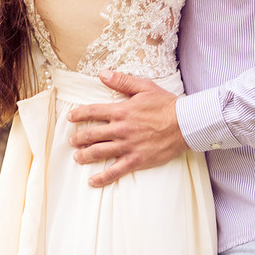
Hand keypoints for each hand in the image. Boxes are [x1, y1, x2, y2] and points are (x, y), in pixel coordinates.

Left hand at [66, 70, 189, 187]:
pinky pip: (115, 171)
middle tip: (71, 141)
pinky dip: (102, 177)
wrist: (185, 124)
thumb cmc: (165, 104)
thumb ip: (122, 81)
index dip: (78, 114)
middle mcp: (121, 129)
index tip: (70, 117)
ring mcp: (127, 146)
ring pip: (99, 152)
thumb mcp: (144, 87)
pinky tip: (92, 181)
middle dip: (78, 138)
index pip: (92, 112)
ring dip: (85, 155)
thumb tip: (102, 74)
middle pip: (91, 135)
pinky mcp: (136, 160)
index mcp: (121, 111)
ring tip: (77, 157)